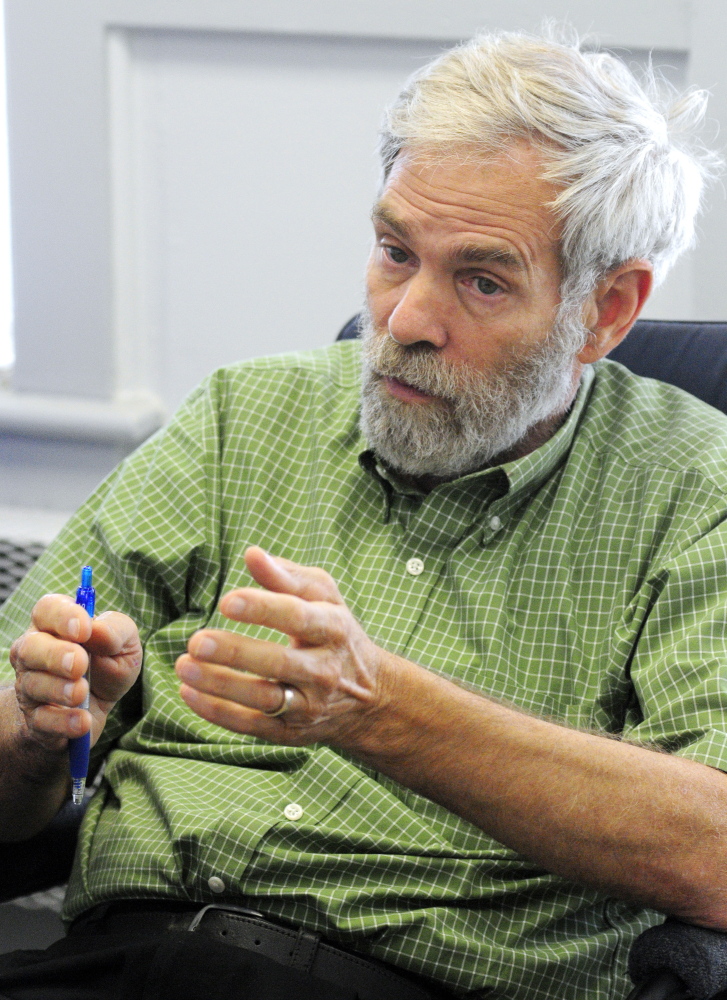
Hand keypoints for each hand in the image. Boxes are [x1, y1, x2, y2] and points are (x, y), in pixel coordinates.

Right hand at [10, 594, 141, 755]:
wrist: (93, 712)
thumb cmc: (107, 666)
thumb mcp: (124, 643)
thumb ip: (116, 629)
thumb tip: (98, 629)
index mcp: (55, 626)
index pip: (47, 610)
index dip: (62, 616)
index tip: (84, 629)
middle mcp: (34, 654)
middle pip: (29, 647)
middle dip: (54, 655)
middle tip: (79, 663)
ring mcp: (31, 688)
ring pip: (31, 685)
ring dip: (58, 689)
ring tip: (81, 692)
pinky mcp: (36, 721)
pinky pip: (42, 721)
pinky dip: (63, 721)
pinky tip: (82, 721)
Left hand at [175, 547, 395, 747]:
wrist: (369, 697)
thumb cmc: (334, 633)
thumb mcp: (324, 598)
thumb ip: (286, 575)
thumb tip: (252, 554)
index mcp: (333, 628)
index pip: (298, 617)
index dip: (263, 609)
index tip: (227, 601)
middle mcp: (324, 669)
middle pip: (279, 662)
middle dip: (236, 652)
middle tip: (198, 641)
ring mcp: (309, 705)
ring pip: (264, 699)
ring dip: (220, 686)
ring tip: (185, 667)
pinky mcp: (292, 732)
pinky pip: (253, 726)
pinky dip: (219, 713)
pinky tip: (189, 693)